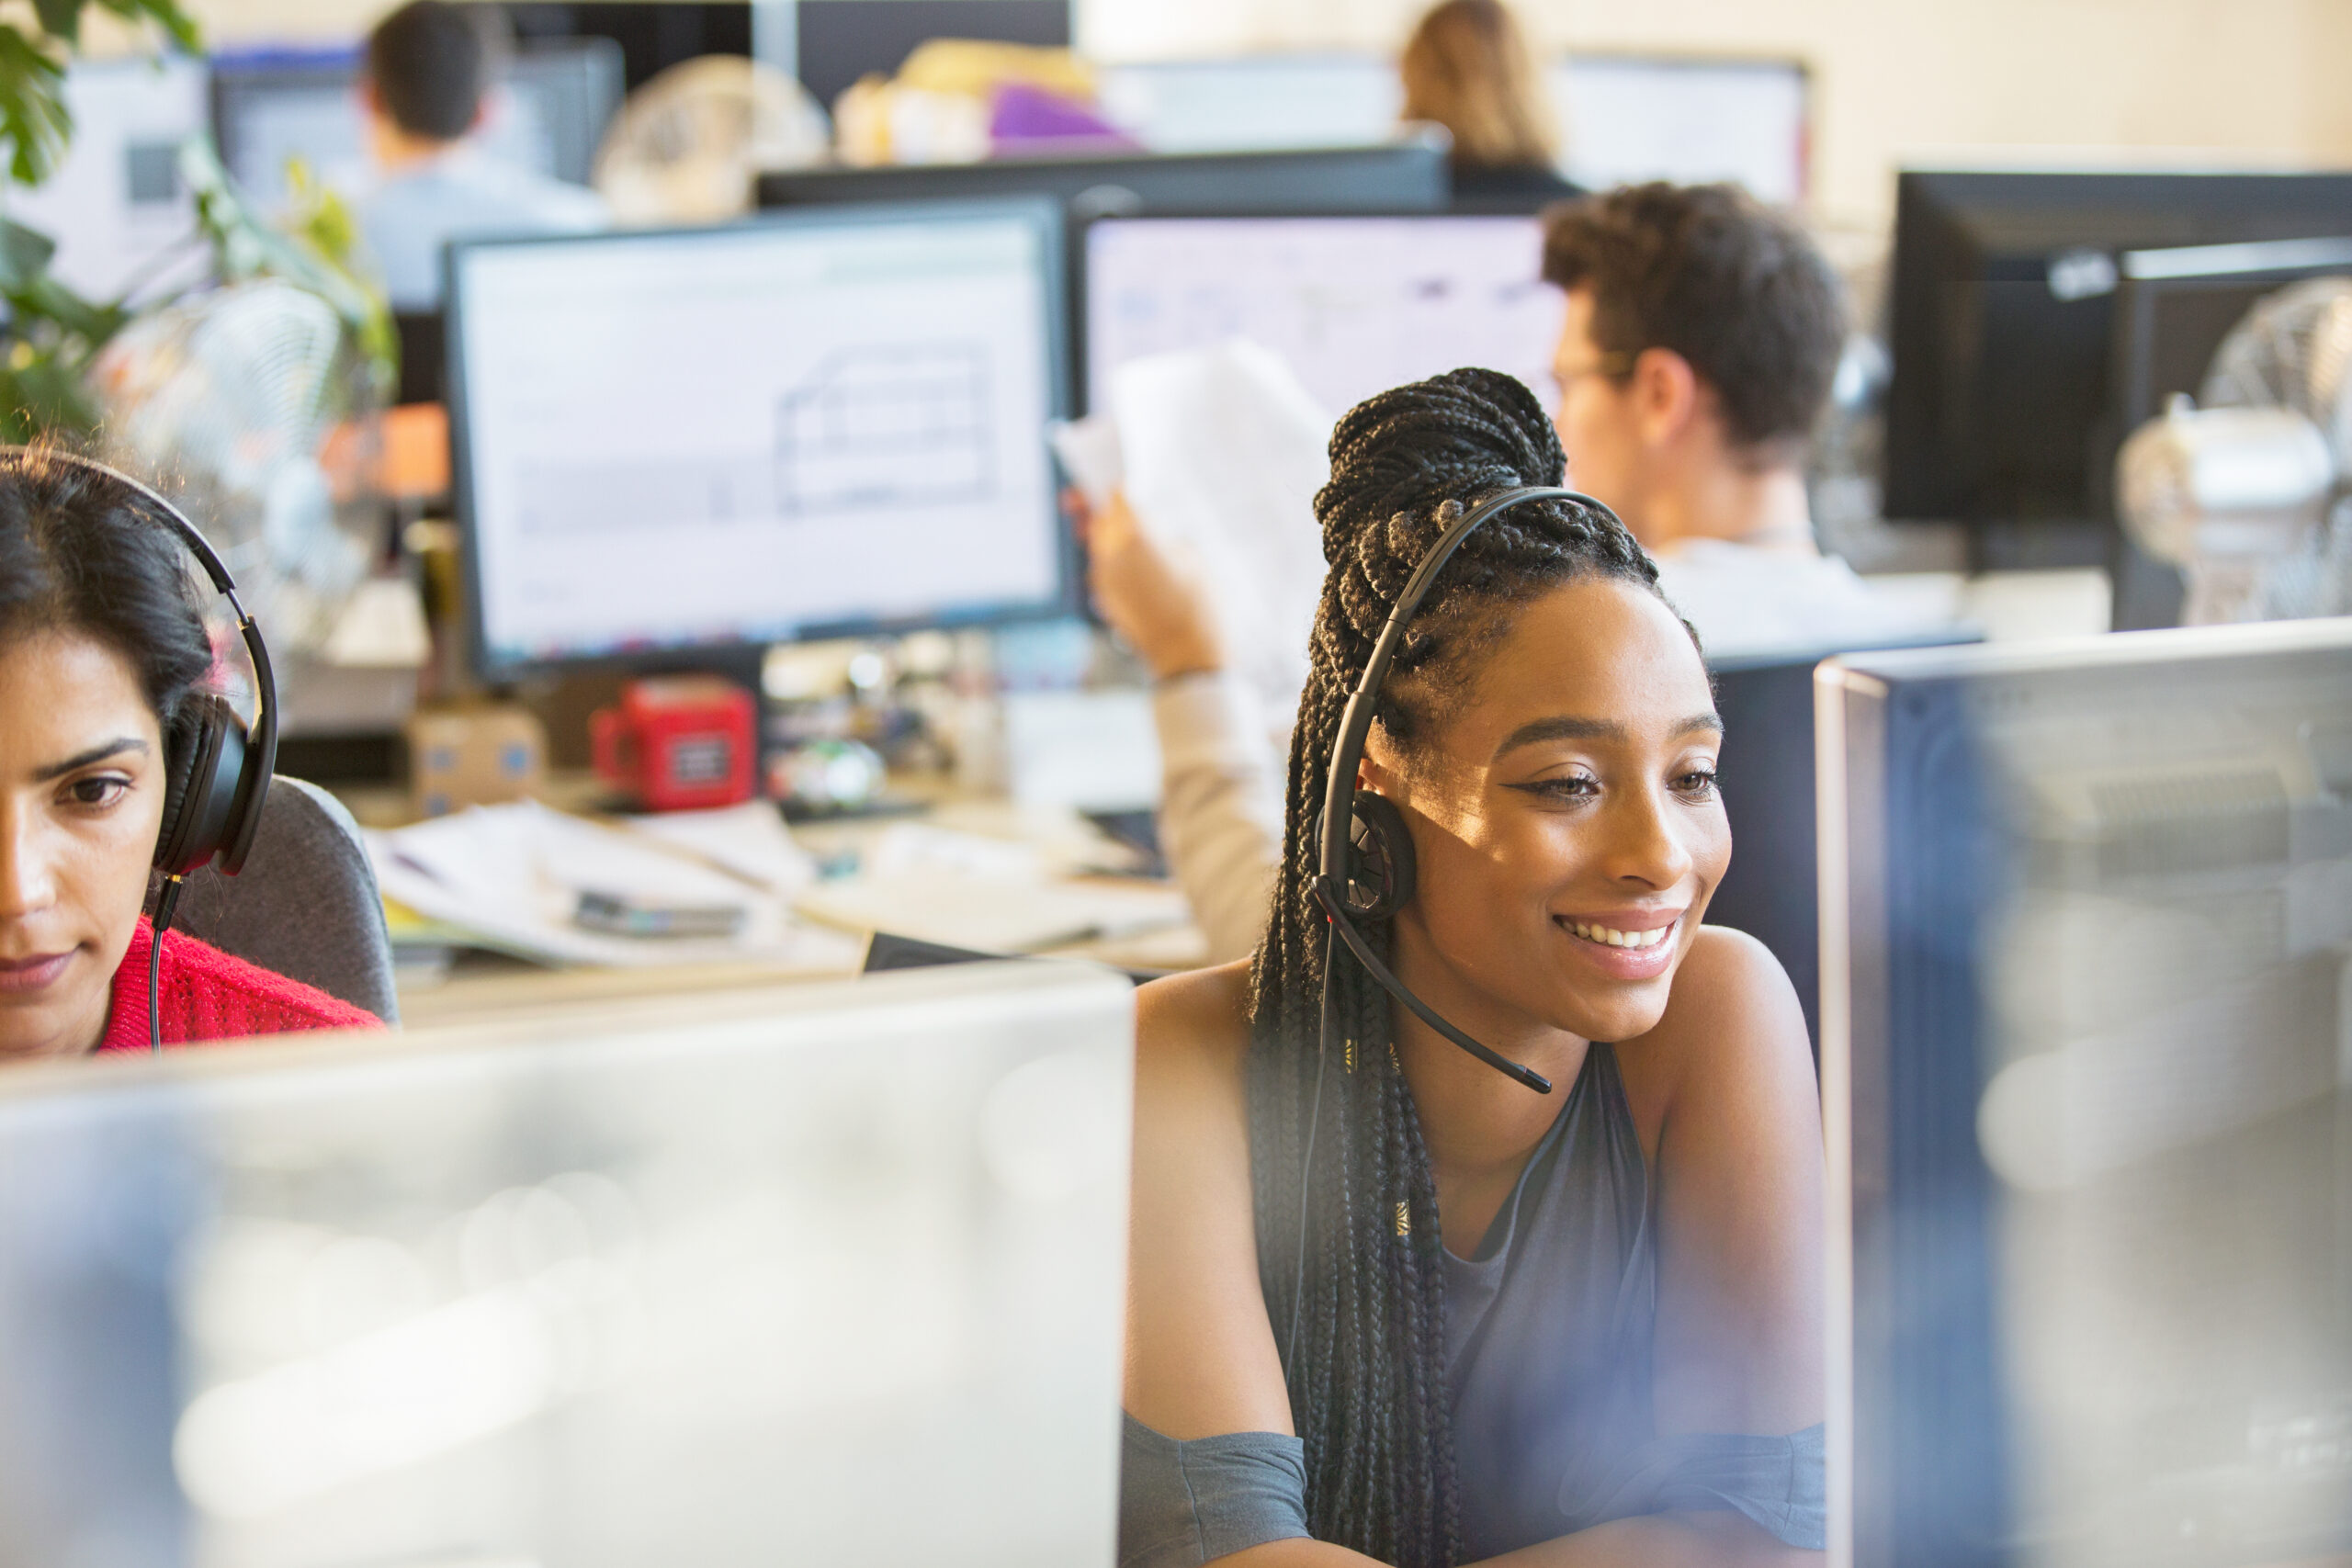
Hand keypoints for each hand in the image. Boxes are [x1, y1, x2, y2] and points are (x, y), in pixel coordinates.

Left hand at [1071, 488, 1223, 681]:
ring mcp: (1103, 578)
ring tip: (1132, 539)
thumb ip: (1165, 537)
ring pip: (1099, 546)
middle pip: (1100, 519)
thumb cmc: (1200, 604)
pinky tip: (1136, 569)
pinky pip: (1103, 570)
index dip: (1122, 489)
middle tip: (1117, 505)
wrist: (1187, 655)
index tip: (1126, 484)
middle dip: (1108, 511)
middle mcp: (1112, 553)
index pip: (1117, 496)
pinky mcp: (1103, 599)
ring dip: (1110, 539)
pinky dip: (1113, 564)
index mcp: (1136, 535)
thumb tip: (1151, 533)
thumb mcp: (1193, 558)